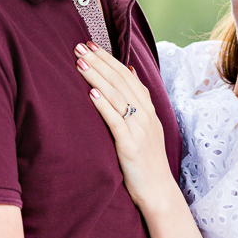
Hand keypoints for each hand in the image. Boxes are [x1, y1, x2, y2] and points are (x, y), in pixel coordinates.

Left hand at [75, 43, 177, 210]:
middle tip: (79, 46)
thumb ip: (138, 100)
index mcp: (147, 110)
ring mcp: (139, 130)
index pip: (127, 76)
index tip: (91, 45)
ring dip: (97, 77)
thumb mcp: (146, 127)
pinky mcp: (130, 145)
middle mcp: (145, 116)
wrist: (159, 192)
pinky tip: (91, 94)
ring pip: (116, 96)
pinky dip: (103, 106)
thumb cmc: (147, 161)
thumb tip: (129, 71)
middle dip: (99, 62)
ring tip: (80, 62)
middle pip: (120, 81)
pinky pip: (115, 121)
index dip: (109, 59)